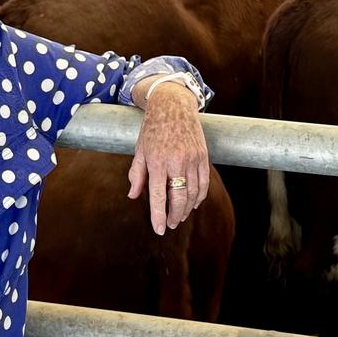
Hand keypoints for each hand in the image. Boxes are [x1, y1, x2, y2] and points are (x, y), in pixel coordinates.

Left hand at [127, 84, 209, 234]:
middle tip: (170, 225)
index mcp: (157, 161)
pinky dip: (200, 196)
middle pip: (179, 197)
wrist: (173, 106)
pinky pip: (204, 182)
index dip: (159, 215)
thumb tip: (133, 196)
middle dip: (175, 215)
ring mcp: (192, 159)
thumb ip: (136, 175)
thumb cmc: (152, 129)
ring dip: (187, 208)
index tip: (159, 229)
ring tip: (180, 217)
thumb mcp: (140, 151)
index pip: (158, 196)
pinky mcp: (203, 156)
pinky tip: (194, 203)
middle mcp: (176, 161)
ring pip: (193, 192)